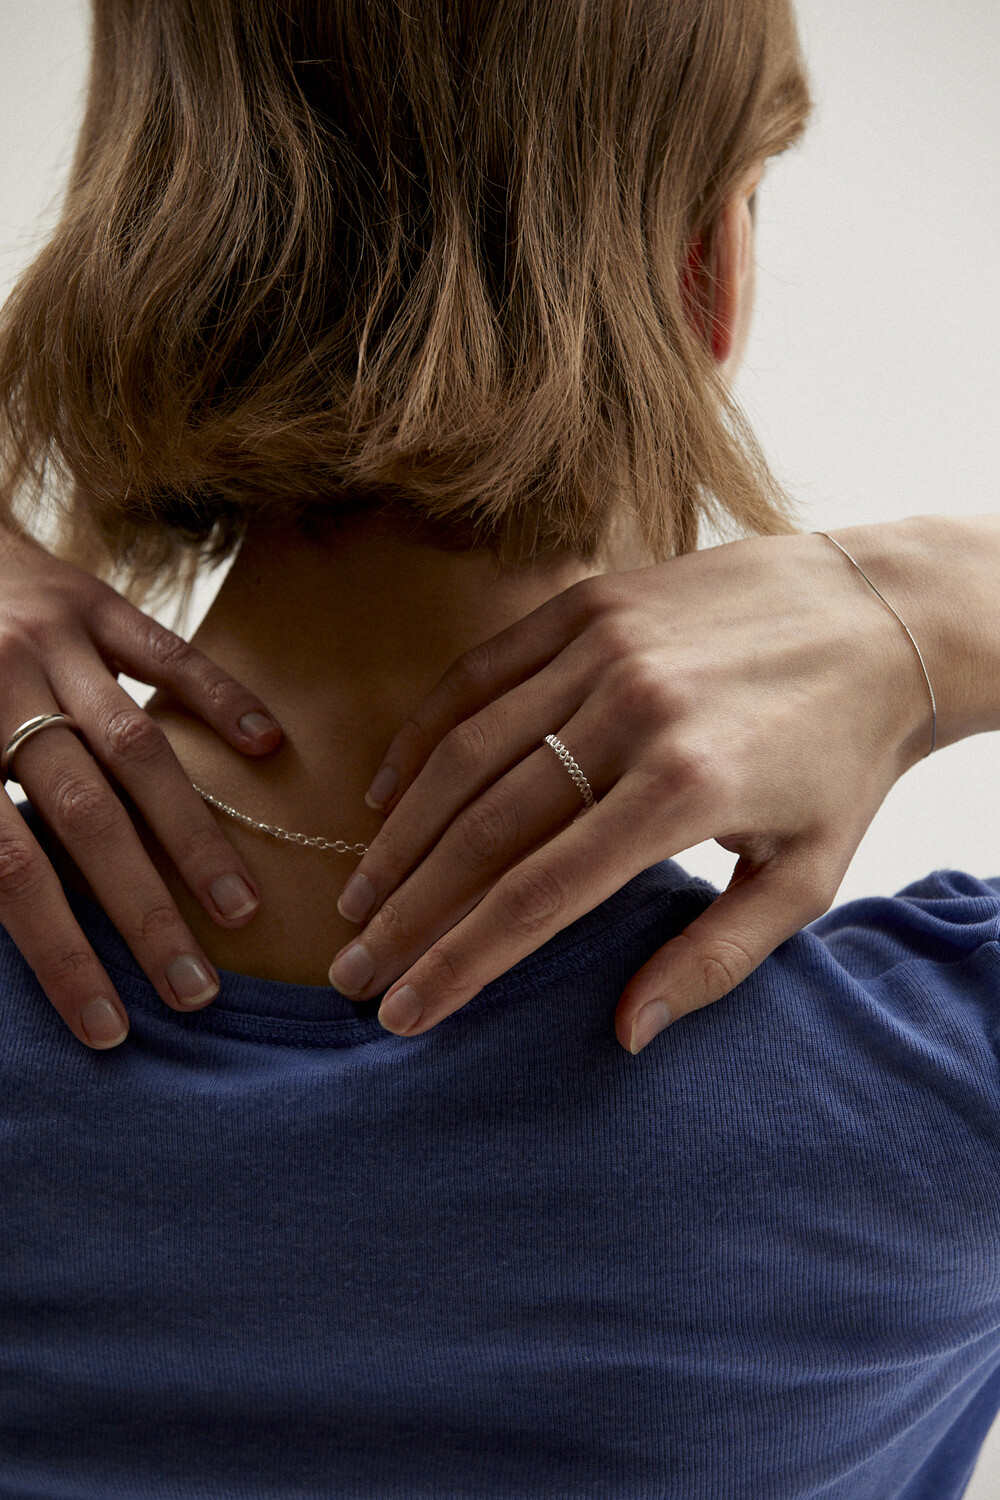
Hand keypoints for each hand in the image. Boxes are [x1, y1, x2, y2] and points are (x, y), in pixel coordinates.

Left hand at [0, 530, 282, 1047]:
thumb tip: (4, 911)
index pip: (10, 870)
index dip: (60, 952)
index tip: (109, 1025)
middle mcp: (1, 688)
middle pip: (85, 818)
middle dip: (143, 912)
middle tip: (194, 991)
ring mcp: (54, 642)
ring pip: (138, 749)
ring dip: (192, 835)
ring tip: (238, 908)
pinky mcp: (97, 604)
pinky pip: (170, 655)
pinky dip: (221, 700)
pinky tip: (267, 748)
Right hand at [329, 521, 938, 1051]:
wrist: (882, 617)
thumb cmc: (844, 761)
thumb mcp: (806, 877)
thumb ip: (714, 959)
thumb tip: (626, 1032)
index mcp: (686, 793)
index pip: (540, 896)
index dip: (460, 960)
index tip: (402, 1010)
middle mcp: (633, 715)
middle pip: (484, 829)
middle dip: (408, 909)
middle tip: (354, 965)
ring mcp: (604, 649)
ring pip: (468, 751)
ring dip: (402, 831)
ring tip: (361, 894)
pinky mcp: (590, 603)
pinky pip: (482, 672)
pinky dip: (426, 733)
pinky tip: (389, 789)